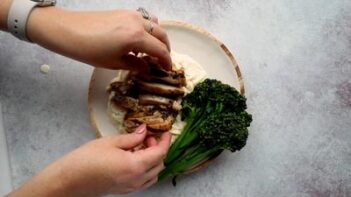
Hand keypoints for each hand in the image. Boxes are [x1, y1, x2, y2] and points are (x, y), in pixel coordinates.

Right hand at [8, 124, 171, 196]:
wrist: (68, 181)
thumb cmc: (85, 160)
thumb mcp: (110, 142)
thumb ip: (131, 137)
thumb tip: (143, 131)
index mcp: (135, 166)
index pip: (160, 153)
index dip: (165, 141)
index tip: (165, 132)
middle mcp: (137, 179)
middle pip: (159, 164)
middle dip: (159, 148)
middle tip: (149, 136)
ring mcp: (131, 187)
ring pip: (154, 174)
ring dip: (153, 159)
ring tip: (141, 146)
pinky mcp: (125, 190)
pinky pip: (144, 180)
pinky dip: (146, 168)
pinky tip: (134, 158)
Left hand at [26, 7, 171, 71]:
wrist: (67, 30)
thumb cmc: (89, 50)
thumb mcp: (114, 63)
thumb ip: (136, 66)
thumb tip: (148, 71)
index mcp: (136, 37)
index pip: (160, 50)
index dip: (167, 61)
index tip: (167, 70)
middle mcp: (137, 23)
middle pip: (162, 35)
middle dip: (166, 49)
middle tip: (162, 62)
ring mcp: (131, 15)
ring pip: (154, 25)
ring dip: (158, 37)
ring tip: (151, 50)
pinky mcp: (124, 12)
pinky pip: (143, 19)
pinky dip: (147, 30)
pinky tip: (138, 39)